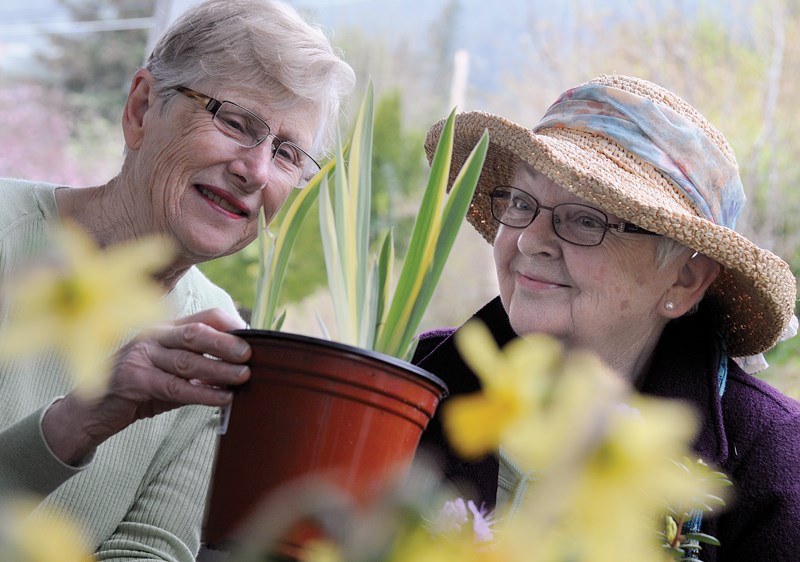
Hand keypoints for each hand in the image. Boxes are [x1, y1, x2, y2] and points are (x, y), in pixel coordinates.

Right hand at [42, 308, 250, 464]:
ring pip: (187, 360)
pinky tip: (221, 398)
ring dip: (219, 370)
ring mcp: (140, 356)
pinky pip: (173, 387)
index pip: (203, 317)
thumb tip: (239, 373)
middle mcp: (152, 337)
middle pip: (196, 333)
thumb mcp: (171, 376)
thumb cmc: (138, 391)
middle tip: (250, 355)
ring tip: (242, 377)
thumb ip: (198, 371)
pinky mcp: (132, 380)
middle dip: (226, 343)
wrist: (91, 412)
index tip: (253, 339)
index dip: (230, 325)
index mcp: (165, 330)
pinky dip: (201, 393)